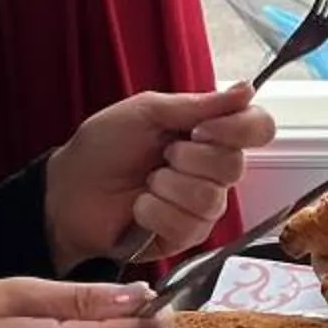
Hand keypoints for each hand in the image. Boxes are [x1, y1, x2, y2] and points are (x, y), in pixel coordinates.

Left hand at [45, 84, 274, 270]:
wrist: (68, 190)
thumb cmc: (103, 147)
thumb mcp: (145, 112)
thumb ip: (198, 105)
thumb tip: (248, 89)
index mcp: (210, 133)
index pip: (258, 128)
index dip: (238, 129)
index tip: (201, 129)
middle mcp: (214, 170)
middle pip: (234, 166)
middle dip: (188, 158)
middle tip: (160, 155)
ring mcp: (203, 206)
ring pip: (211, 199)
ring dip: (167, 187)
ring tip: (146, 183)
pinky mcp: (186, 237)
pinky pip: (188, 225)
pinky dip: (155, 212)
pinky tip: (140, 208)